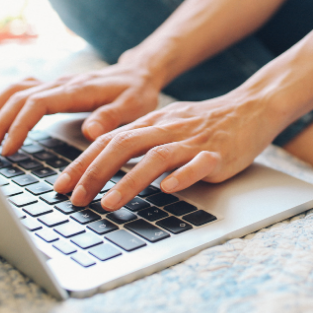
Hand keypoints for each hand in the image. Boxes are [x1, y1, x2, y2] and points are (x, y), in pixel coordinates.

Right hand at [0, 49, 161, 156]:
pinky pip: (24, 89)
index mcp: (78, 90)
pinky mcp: (57, 87)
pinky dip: (5, 101)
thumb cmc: (137, 91)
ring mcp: (58, 83)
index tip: (9, 148)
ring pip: (17, 90)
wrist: (140, 72)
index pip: (38, 104)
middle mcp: (64, 84)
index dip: (20, 126)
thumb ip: (111, 117)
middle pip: (20, 98)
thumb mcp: (133, 106)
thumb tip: (89, 132)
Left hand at [53, 89, 280, 209]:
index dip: (83, 161)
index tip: (63, 185)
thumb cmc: (206, 121)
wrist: (249, 109)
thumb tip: (110, 162)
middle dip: (95, 172)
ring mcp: (193, 142)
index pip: (111, 139)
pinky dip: (182, 176)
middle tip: (77, 198)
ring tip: (108, 203)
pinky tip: (168, 190)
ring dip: (129, 180)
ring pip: (156, 157)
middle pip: (125, 145)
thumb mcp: (169, 123)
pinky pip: (198, 165)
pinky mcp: (217, 154)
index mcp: (155, 122)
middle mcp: (169, 129)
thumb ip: (142, 138)